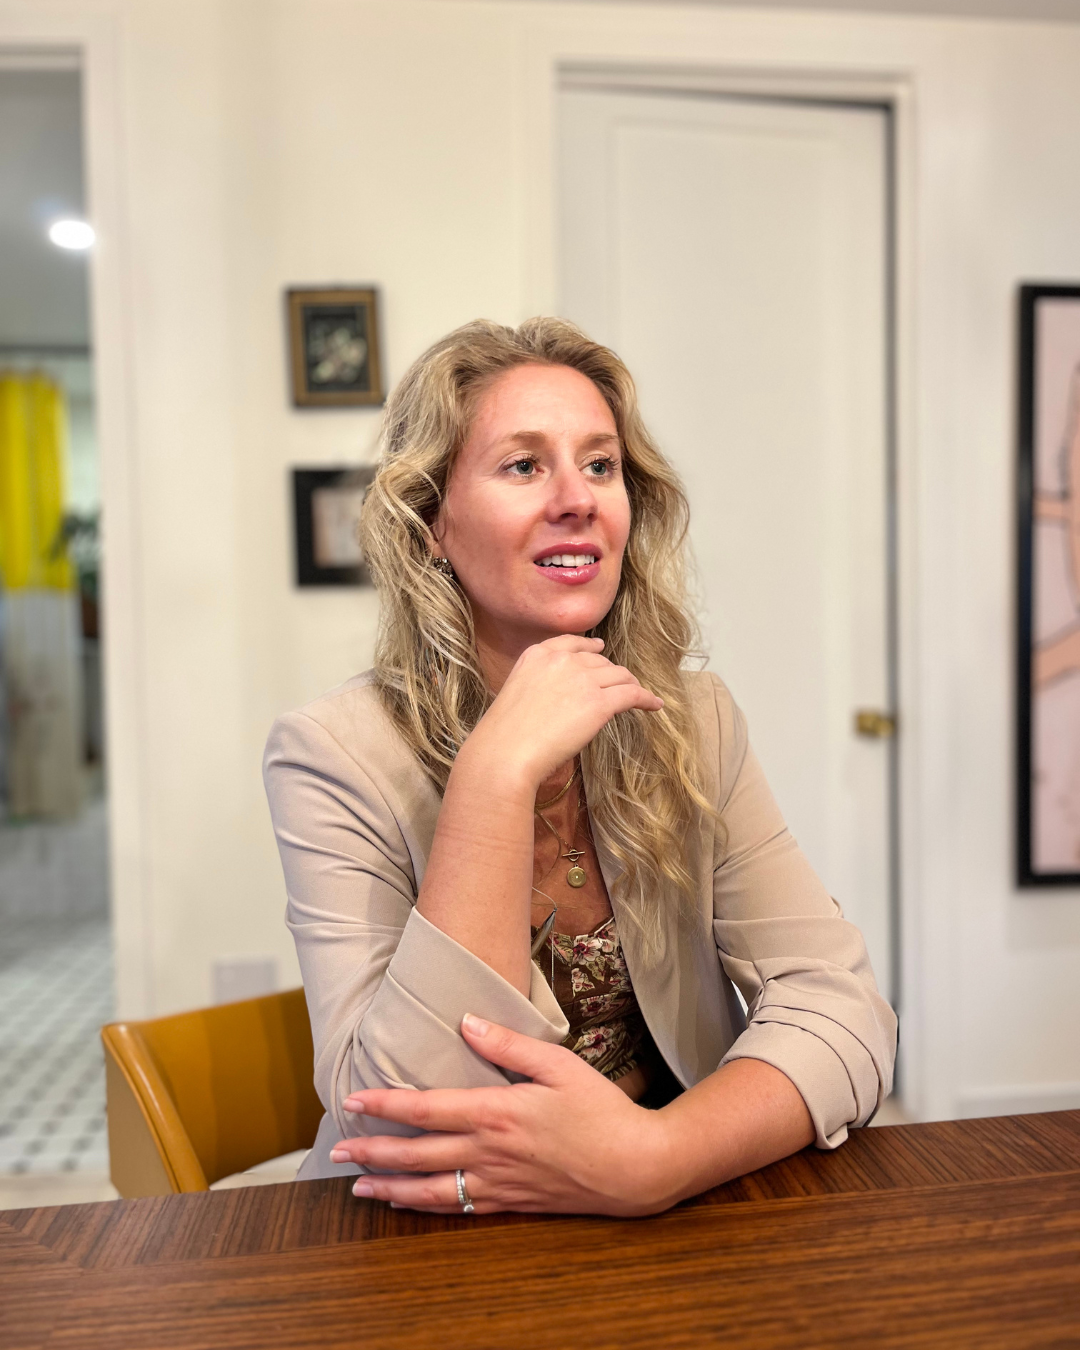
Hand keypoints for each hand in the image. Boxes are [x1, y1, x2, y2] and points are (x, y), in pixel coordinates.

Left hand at [328, 1014, 675, 1216]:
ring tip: (359, 1188)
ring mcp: (498, 1183)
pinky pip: (458, 1208)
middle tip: (336, 1152)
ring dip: (390, 1189)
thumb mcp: (558, 1064)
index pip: (426, 1109)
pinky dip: (426, 1208)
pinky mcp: (511, 1203)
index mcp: (496, 1112)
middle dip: (372, 1153)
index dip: (385, 1105)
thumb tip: (465, 1022)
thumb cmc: (600, 1110)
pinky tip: (409, 1204)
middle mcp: (488, 1152)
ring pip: (430, 1191)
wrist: (635, 1166)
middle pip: (416, 1155)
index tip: (353, 1100)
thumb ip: (507, 1044)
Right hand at [462, 635, 663, 789]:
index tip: (600, 649)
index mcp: (537, 655)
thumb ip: (542, 683)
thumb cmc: (504, 735)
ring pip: (619, 675)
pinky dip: (646, 699)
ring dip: (630, 685)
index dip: (591, 647)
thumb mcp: (517, 692)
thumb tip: (567, 695)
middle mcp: (562, 661)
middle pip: (600, 661)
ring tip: (638, 695)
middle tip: (618, 686)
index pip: (573, 644)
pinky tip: (654, 705)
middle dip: (611, 673)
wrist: (506, 752)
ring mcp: (582, 680)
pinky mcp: (599, 704)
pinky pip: (632, 694)